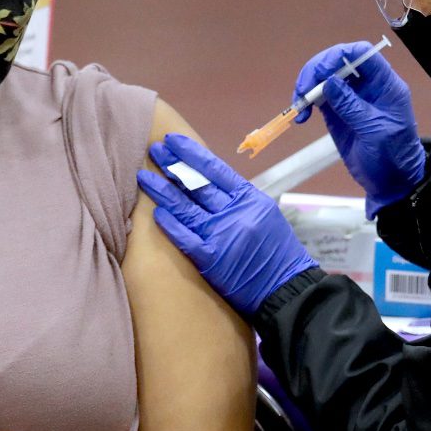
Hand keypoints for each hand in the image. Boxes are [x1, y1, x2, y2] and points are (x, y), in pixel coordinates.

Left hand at [136, 134, 317, 316]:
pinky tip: (155, 213)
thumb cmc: (276, 252)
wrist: (287, 289)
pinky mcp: (212, 260)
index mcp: (250, 198)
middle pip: (197, 184)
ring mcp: (222, 236)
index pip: (215, 169)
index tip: (172, 141)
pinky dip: (170, 225)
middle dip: (173, 166)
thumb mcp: (264, 214)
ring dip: (162, 191)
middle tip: (154, 151)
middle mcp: (235, 213)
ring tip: (144, 177)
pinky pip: (185, 238)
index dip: (191, 153)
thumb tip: (207, 181)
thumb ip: (238, 198)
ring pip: (185, 208)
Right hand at [293, 41, 426, 215]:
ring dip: (307, 86)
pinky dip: (306, 103)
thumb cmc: (392, 156)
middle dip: (316, 70)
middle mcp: (366, 86)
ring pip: (324, 77)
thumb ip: (352, 106)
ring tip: (299, 106)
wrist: (391, 182)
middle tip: (303, 90)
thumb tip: (328, 81)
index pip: (362, 54)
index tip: (320, 72)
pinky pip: (318, 97)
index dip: (339, 55)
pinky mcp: (337, 112)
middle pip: (338, 61)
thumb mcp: (374, 131)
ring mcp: (350, 98)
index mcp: (384, 84)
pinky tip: (301, 116)